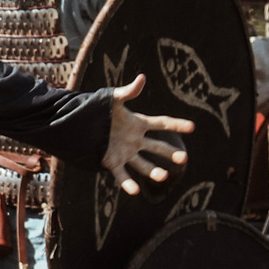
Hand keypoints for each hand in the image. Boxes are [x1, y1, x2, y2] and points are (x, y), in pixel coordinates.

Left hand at [102, 75, 195, 195]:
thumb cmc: (97, 109)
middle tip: (183, 158)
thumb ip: (128, 92)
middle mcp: (135, 140)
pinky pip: (122, 175)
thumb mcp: (114, 99)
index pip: (162, 124)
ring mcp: (125, 153)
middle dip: (170, 153)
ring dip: (153, 171)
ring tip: (163, 176)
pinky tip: (135, 191)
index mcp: (138, 124)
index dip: (176, 125)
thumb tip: (142, 78)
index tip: (192, 127)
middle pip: (157, 147)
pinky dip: (128, 183)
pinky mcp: (112, 162)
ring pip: (143, 164)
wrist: (77, 124)